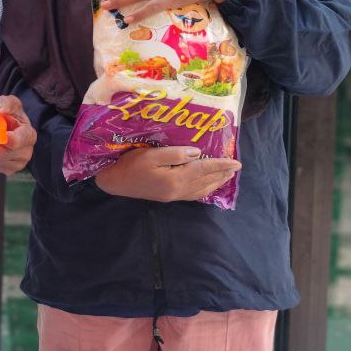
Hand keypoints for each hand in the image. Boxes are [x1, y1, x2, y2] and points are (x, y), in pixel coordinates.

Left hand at [0, 95, 36, 174]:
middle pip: (8, 153)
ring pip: (0, 161)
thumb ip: (5, 103)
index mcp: (29, 134)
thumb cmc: (10, 115)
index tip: (4, 137)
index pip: (21, 140)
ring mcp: (19, 162)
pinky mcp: (9, 169)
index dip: (12, 139)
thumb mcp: (10, 103)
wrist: (7, 127)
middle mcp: (27, 150)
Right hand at [94, 146, 239, 201]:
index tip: (236, 162)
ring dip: (215, 183)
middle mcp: (178, 190)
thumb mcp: (151, 154)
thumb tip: (197, 153)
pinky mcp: (167, 197)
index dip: (221, 165)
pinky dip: (204, 189)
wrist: (114, 181)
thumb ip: (175, 153)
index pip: (204, 169)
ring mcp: (173, 196)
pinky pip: (193, 195)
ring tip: (226, 176)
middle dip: (222, 174)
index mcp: (176, 179)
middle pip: (205, 181)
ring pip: (201, 190)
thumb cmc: (130, 164)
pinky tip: (206, 186)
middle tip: (236, 168)